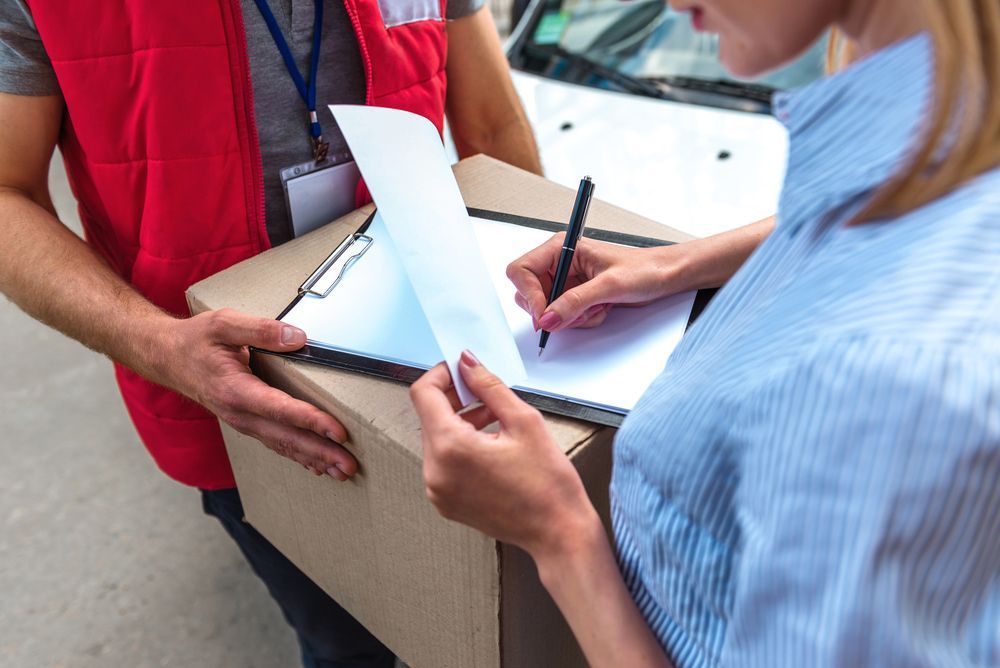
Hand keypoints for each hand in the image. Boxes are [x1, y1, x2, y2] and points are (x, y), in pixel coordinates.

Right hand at [160, 309, 356, 479]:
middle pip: (287, 437)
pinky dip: (299, 457)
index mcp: (235, 390)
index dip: (311, 421)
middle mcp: (240, 413)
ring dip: (315, 459)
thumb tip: (297, 337)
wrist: (167, 358)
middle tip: (350, 465)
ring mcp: (243, 422)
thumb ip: (261, 329)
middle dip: (321, 452)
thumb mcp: (223, 323)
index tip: (337, 430)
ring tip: (343, 472)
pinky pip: (276, 444)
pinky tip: (318, 466)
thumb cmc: (195, 340)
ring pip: (283, 446)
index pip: (280, 409)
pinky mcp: (247, 423)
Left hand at [410, 351, 599, 558]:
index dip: (442, 374)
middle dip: (454, 398)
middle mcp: (435, 471)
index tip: (462, 369)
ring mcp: (438, 490)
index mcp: (451, 448)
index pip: (424, 394)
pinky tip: (490, 444)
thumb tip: (468, 363)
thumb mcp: (524, 421)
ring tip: (494, 418)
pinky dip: (460, 446)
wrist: (558, 532)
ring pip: (437, 439)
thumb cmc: (548, 484)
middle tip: (485, 392)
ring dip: (459, 421)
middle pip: (429, 416)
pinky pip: (443, 462)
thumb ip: (489, 386)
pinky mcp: (446, 502)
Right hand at [506, 234, 687, 332]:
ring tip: (597, 306)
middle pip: (529, 294)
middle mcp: (560, 263)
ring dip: (571, 317)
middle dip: (553, 309)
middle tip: (577, 311)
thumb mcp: (609, 285)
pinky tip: (601, 309)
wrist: (665, 277)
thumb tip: (548, 318)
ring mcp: (566, 282)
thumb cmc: (644, 268)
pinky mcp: (576, 297)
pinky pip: (564, 318)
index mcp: (562, 248)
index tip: (543, 314)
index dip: (528, 294)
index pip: (522, 270)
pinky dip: (581, 320)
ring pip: (548, 311)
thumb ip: (575, 302)